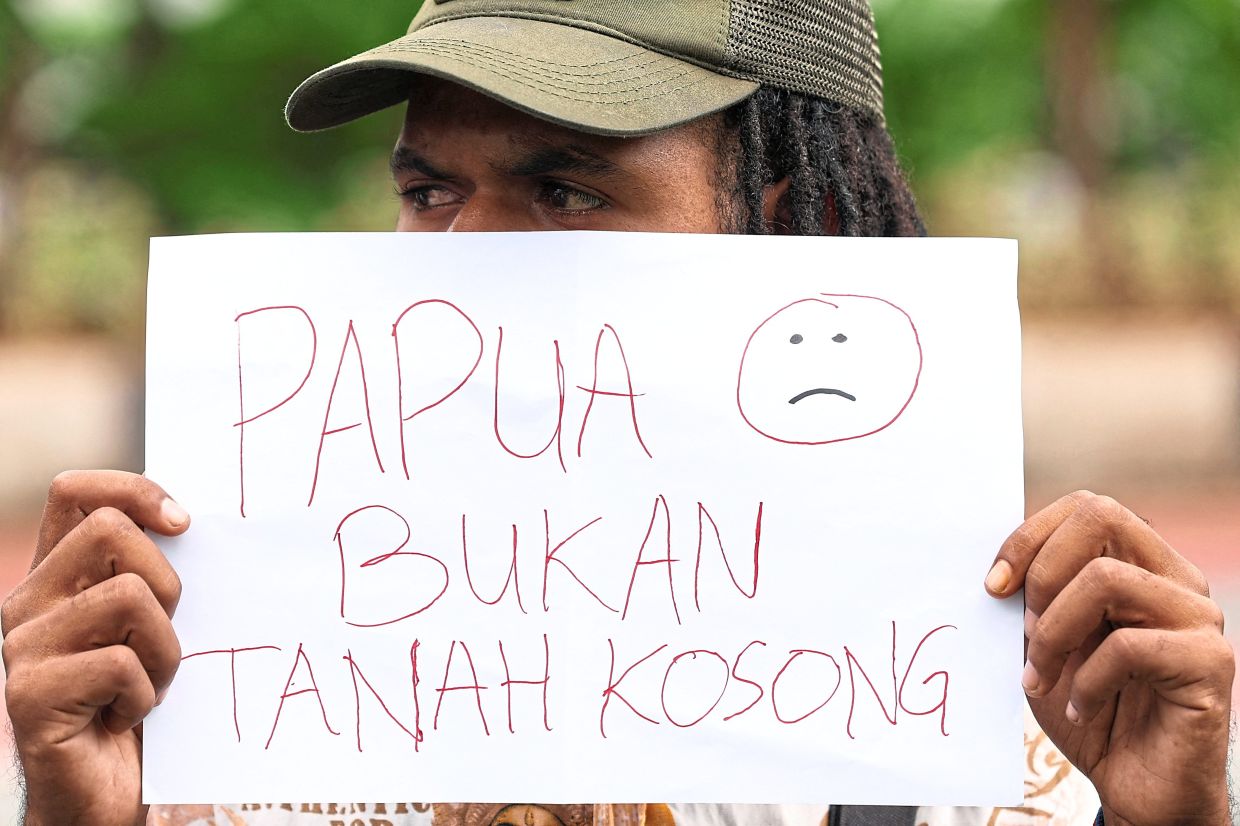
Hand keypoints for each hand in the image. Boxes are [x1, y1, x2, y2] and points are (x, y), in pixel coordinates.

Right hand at [2, 471, 188, 825]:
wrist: (105, 793)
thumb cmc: (138, 700)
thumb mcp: (151, 624)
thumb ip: (151, 574)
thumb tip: (189, 521)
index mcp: (57, 577)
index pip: (76, 493)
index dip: (133, 490)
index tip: (182, 523)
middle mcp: (29, 603)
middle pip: (110, 531)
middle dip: (166, 581)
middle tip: (162, 636)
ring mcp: (24, 648)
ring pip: (129, 595)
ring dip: (164, 649)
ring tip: (147, 685)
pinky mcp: (31, 694)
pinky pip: (122, 664)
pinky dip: (145, 693)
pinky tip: (126, 716)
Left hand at [986, 491, 1234, 825]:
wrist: (1136, 787)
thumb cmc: (1088, 709)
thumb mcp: (1044, 645)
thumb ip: (1031, 600)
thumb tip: (1000, 568)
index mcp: (1139, 563)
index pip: (1086, 508)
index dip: (1029, 537)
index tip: (992, 586)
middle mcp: (1175, 579)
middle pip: (1101, 516)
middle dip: (1042, 571)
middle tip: (1026, 631)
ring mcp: (1198, 617)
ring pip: (1106, 579)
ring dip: (1055, 633)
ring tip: (1044, 678)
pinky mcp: (1211, 662)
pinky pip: (1129, 647)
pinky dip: (1087, 681)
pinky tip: (1082, 710)